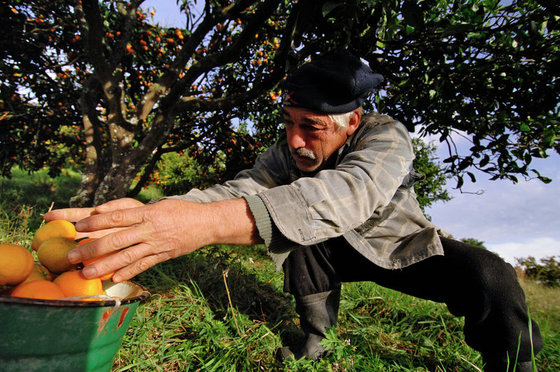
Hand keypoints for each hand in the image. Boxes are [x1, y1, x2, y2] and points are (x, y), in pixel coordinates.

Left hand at [44, 197, 257, 281]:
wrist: (207, 223)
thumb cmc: (180, 211)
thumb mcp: (158, 205)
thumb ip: (133, 210)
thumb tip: (105, 211)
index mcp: (147, 213)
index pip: (117, 216)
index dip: (96, 221)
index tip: (77, 225)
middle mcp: (150, 228)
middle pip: (116, 238)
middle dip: (92, 247)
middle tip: (72, 255)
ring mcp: (157, 244)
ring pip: (127, 256)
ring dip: (104, 265)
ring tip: (86, 272)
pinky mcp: (164, 255)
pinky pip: (143, 265)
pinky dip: (129, 272)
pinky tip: (114, 278)